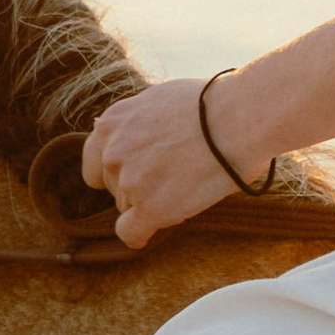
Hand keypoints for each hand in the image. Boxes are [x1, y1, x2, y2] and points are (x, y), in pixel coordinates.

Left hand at [81, 79, 251, 250]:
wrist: (240, 119)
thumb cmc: (213, 104)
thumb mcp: (160, 99)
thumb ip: (137, 121)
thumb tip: (132, 133)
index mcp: (113, 122)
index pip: (95, 160)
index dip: (117, 168)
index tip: (138, 171)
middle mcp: (113, 152)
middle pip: (111, 187)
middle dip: (135, 186)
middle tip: (170, 179)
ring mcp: (129, 182)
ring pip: (125, 209)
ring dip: (148, 205)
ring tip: (183, 189)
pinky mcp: (149, 208)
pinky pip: (130, 233)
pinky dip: (140, 234)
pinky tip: (154, 229)